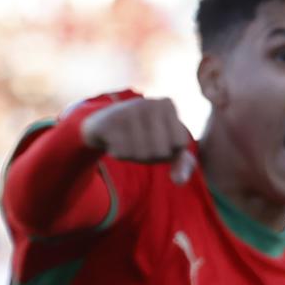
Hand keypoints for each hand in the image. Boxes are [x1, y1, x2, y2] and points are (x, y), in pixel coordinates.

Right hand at [80, 97, 198, 182]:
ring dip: (134, 156)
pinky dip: (120, 155)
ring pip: (142, 154)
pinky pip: (124, 153)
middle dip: (151, 156)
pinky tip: (116, 141)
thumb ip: (182, 164)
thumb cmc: (142, 136)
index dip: (168, 150)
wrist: (103, 126)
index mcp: (167, 104)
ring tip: (128, 141)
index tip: (157, 139)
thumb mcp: (167, 146)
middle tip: (140, 142)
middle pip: (161, 151)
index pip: (180, 143)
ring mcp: (129, 110)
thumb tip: (180, 181)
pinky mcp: (111, 121)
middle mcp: (150, 103)